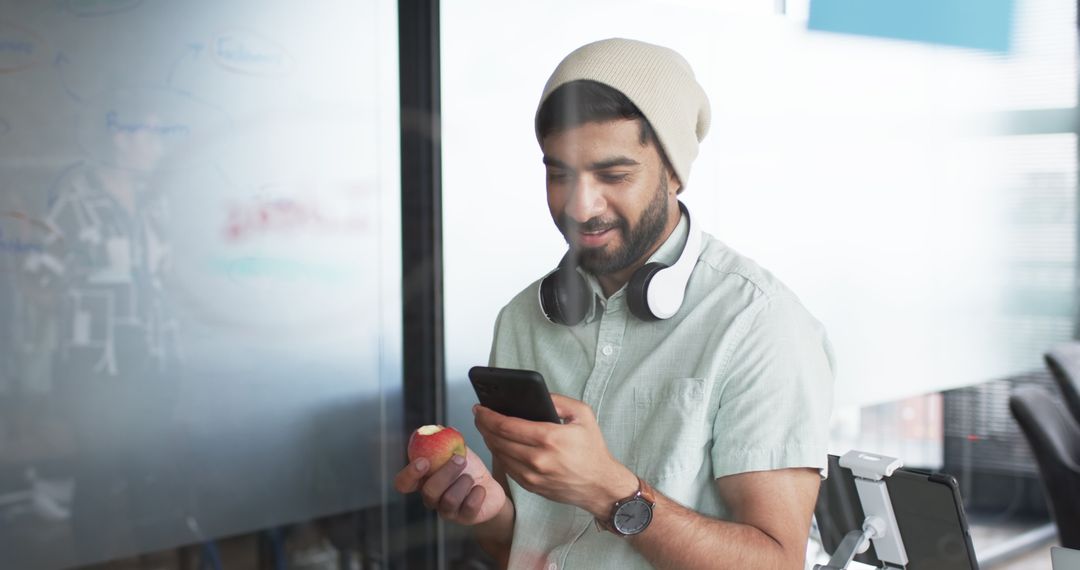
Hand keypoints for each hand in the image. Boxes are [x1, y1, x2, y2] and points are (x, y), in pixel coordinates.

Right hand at [393, 446, 506, 525]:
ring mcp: (447, 511)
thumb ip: (446, 441)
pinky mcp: (465, 518)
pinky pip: (468, 509)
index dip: (409, 475)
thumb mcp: (458, 451)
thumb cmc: (469, 470)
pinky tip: (480, 489)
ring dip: (462, 483)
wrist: (490, 489)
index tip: (423, 461)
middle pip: (429, 491)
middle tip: (459, 459)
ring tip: (471, 477)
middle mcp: (432, 499)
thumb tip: (438, 427)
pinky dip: (476, 495)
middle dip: (445, 473)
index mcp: (424, 481)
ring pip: (448, 500)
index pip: (403, 484)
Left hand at [473, 394, 637, 517]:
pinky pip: (506, 467)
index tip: (479, 408)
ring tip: (486, 427)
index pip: (506, 425)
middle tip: (478, 415)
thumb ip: (558, 400)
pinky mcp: (530, 486)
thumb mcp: (583, 415)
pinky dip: (499, 454)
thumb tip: (535, 395)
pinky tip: (498, 444)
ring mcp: (532, 475)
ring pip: (499, 454)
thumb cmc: (593, 449)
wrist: (600, 485)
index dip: (487, 416)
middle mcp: (537, 459)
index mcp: (549, 438)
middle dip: (483, 425)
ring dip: (488, 439)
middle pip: (497, 440)